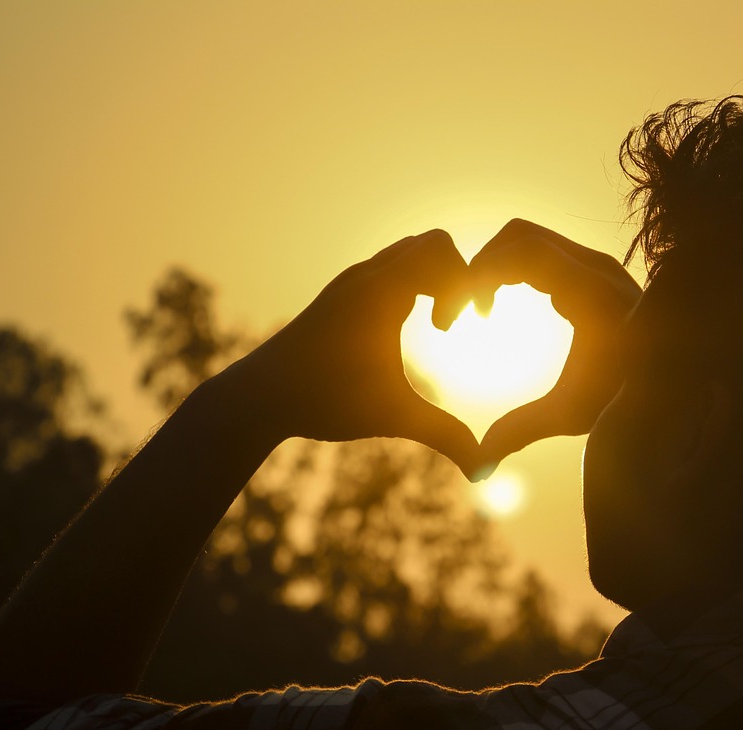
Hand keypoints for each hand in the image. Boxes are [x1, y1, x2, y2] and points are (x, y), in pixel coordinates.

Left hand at [219, 230, 482, 477]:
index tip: (451, 331)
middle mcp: (366, 276)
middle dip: (456, 277)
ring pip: (411, 253)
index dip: (465, 285)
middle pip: (433, 243)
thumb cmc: (323, 401)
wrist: (257, 397)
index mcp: (380, 292)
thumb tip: (485, 472)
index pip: (442, 251)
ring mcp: (352, 282)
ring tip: (435, 327)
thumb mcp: (393, 417)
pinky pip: (392, 268)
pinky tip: (408, 330)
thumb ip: (445, 436)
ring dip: (434, 280)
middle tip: (449, 324)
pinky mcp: (343, 294)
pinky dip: (414, 286)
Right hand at [468, 220, 642, 472]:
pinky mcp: (593, 272)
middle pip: (520, 236)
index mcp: (592, 292)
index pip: (523, 252)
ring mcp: (597, 265)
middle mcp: (597, 268)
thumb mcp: (574, 415)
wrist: (680, 387)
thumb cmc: (628, 401)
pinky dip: (513, 268)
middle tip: (463, 310)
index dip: (481, 273)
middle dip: (482, 265)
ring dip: (497, 265)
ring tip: (479, 310)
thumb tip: (481, 465)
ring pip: (530, 240)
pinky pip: (542, 252)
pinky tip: (499, 308)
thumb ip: (523, 430)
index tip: (461, 314)